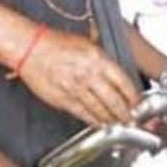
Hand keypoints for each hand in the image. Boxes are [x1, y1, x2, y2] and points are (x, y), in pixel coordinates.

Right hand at [19, 28, 139, 125]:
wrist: (30, 49)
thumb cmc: (56, 43)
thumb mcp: (86, 42)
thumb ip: (102, 57)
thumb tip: (115, 71)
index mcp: (98, 59)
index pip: (123, 82)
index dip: (133, 95)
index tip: (137, 102)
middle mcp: (89, 75)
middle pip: (114, 100)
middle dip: (125, 113)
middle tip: (131, 118)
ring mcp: (75, 89)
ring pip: (100, 110)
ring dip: (111, 119)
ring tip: (118, 123)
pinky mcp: (63, 100)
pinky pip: (83, 114)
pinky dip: (94, 120)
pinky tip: (100, 123)